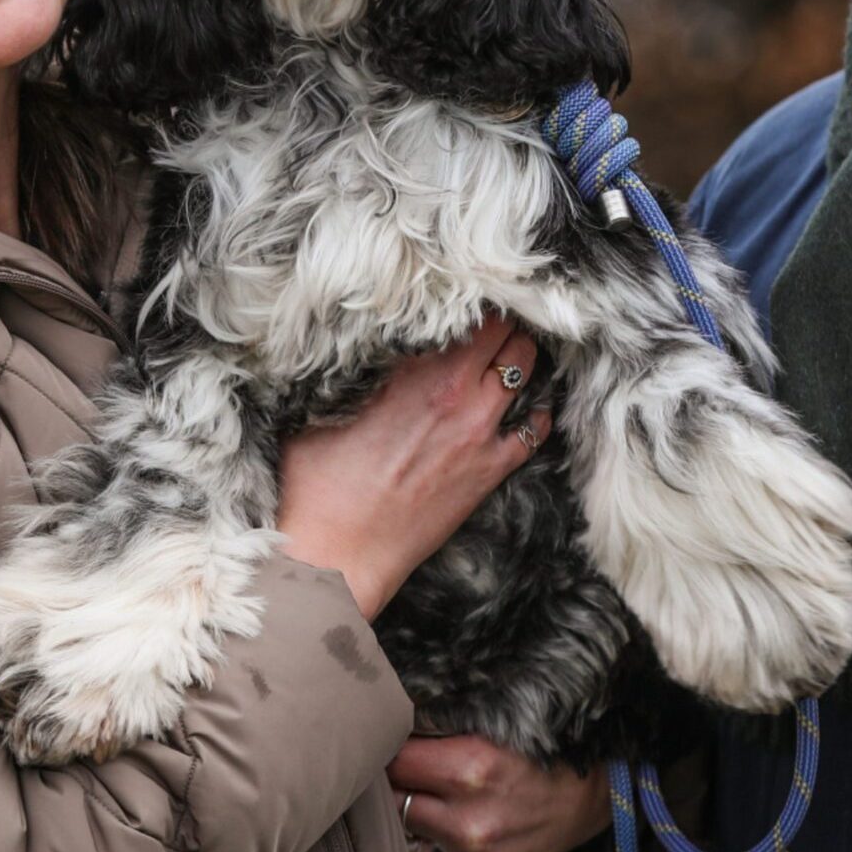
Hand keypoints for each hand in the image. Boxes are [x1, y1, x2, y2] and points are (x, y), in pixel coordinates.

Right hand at [275, 316, 546, 618]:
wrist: (339, 549)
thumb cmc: (316, 481)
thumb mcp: (324, 406)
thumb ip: (355, 371)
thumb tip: (352, 349)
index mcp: (413, 369)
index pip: (468, 313)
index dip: (473, 303)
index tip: (467, 302)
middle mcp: (456, 391)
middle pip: (506, 331)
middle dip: (503, 322)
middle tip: (493, 323)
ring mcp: (479, 431)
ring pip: (526, 368)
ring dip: (520, 357)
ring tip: (510, 355)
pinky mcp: (491, 470)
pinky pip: (535, 429)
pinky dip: (535, 412)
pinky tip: (526, 407)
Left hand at [391, 733, 610, 851]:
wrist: (582, 802)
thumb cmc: (534, 760)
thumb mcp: (488, 734)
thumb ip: (436, 734)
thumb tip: (385, 731)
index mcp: (471, 769)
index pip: (394, 759)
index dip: (392, 749)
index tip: (397, 745)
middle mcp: (470, 822)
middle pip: (395, 798)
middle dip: (403, 784)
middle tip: (424, 773)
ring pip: (409, 830)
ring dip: (420, 815)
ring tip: (452, 801)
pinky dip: (441, 845)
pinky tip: (466, 830)